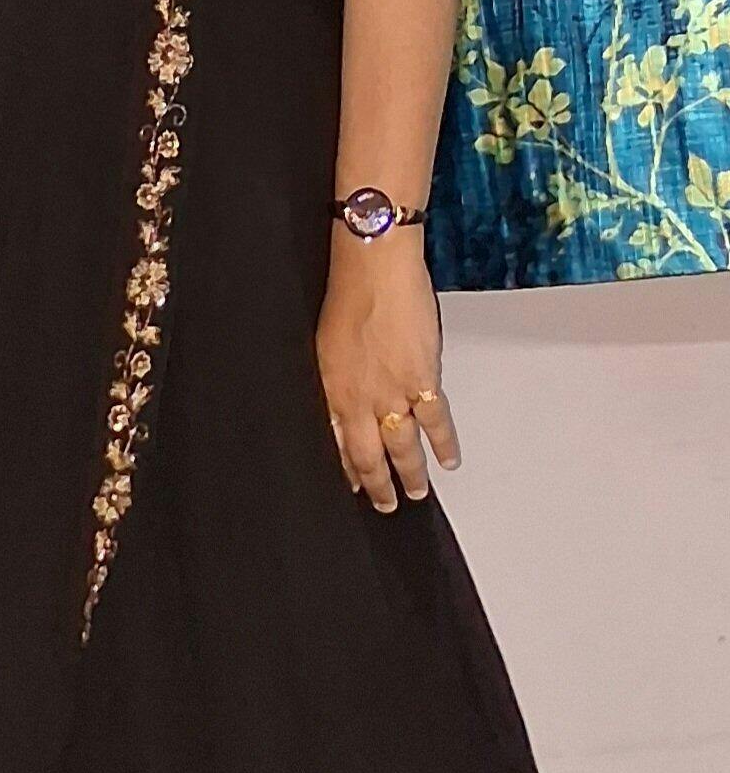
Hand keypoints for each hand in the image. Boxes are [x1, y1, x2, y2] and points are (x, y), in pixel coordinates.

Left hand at [315, 231, 461, 511]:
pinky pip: (435, 421)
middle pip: (369, 455)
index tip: (353, 485)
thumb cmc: (349, 293)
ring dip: (411, 474)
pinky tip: (449, 459)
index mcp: (333, 389)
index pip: (338, 443)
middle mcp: (361, 398)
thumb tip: (339, 402)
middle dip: (378, 486)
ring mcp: (393, 392)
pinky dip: (444, 444)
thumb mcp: (324, 344)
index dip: (347, 469)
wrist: (373, 267)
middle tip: (386, 505)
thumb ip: (334, 379)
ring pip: (403, 447)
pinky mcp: (423, 379)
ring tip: (417, 493)